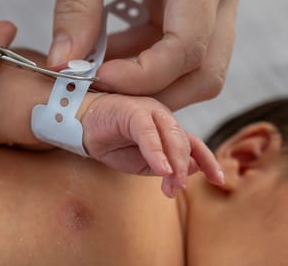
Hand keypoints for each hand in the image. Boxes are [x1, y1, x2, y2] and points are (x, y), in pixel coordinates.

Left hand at [49, 0, 243, 109]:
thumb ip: (76, 3)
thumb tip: (65, 62)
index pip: (187, 48)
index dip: (143, 78)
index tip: (98, 80)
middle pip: (204, 71)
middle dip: (154, 94)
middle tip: (103, 91)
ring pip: (197, 68)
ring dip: (149, 82)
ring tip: (101, 69)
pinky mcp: (198, 5)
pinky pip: (181, 52)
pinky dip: (147, 64)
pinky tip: (114, 54)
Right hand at [80, 94, 223, 197]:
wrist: (82, 127)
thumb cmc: (113, 143)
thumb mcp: (143, 162)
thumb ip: (166, 165)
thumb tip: (192, 169)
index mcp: (167, 129)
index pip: (194, 144)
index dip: (208, 161)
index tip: (219, 180)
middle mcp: (162, 117)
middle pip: (184, 142)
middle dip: (184, 168)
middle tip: (176, 189)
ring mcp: (149, 111)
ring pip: (171, 136)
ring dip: (174, 162)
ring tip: (172, 183)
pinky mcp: (132, 111)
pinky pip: (148, 132)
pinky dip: (155, 151)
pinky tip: (160, 168)